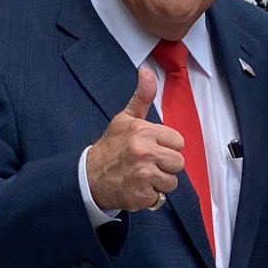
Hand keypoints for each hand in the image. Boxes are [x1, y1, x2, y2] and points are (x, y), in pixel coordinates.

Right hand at [86, 67, 184, 210]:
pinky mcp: (141, 195)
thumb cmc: (111, 146)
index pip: (178, 142)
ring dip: (159, 181)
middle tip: (147, 163)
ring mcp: (143, 175)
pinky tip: (137, 187)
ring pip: (172, 181)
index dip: (166, 145)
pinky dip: (150, 195)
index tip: (151, 147)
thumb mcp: (125, 119)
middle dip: (165, 164)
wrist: (89, 177)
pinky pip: (160, 196)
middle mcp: (145, 152)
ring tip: (143, 175)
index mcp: (143, 132)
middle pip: (178, 162)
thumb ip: (142, 97)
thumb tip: (147, 71)